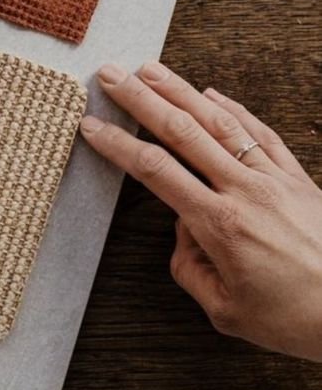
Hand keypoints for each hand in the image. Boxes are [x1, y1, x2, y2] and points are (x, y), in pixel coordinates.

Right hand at [81, 62, 321, 361]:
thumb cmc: (297, 320)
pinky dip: (233, 109)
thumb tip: (182, 233)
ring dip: (181, 91)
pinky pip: (260, 133)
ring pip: (219, 122)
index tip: (92, 126)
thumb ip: (192, 270)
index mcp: (220, 224)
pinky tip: (212, 94)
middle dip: (140, 99)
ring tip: (151, 69)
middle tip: (111, 75)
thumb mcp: (228, 313)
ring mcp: (273, 178)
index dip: (118, 145)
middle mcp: (244, 190)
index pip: (156, 172)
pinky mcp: (297, 178)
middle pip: (181, 131)